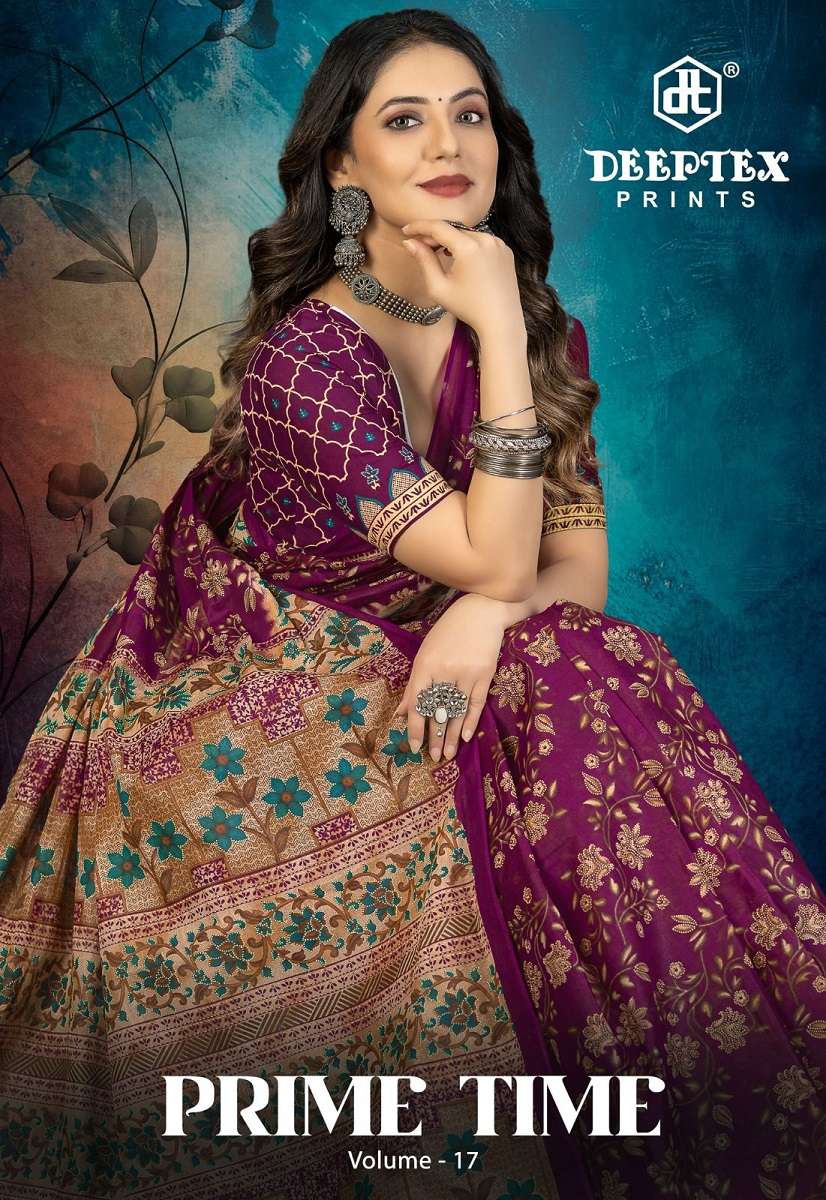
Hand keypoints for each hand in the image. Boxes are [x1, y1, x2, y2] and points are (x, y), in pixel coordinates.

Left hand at [392, 594, 508, 762]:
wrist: (481, 612)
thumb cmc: (447, 633)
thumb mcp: (425, 654)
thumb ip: (414, 686)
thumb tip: (401, 714)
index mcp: (425, 665)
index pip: (417, 703)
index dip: (415, 727)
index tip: (414, 745)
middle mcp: (444, 671)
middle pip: (437, 711)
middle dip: (433, 737)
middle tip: (431, 757)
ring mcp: (466, 673)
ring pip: (456, 711)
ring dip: (451, 735)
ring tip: (446, 754)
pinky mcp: (484, 674)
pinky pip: (475, 703)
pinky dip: (469, 721)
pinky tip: (464, 737)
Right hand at [400, 218, 524, 339]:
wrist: (500, 322)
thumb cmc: (468, 308)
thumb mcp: (439, 287)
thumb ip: (424, 261)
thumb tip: (409, 243)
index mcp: (469, 247)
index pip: (438, 227)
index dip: (419, 226)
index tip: (406, 231)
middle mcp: (486, 239)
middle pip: (454, 229)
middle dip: (435, 235)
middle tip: (420, 246)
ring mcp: (498, 244)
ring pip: (468, 234)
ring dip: (452, 240)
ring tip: (439, 253)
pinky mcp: (505, 250)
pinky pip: (482, 241)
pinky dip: (468, 245)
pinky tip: (460, 258)